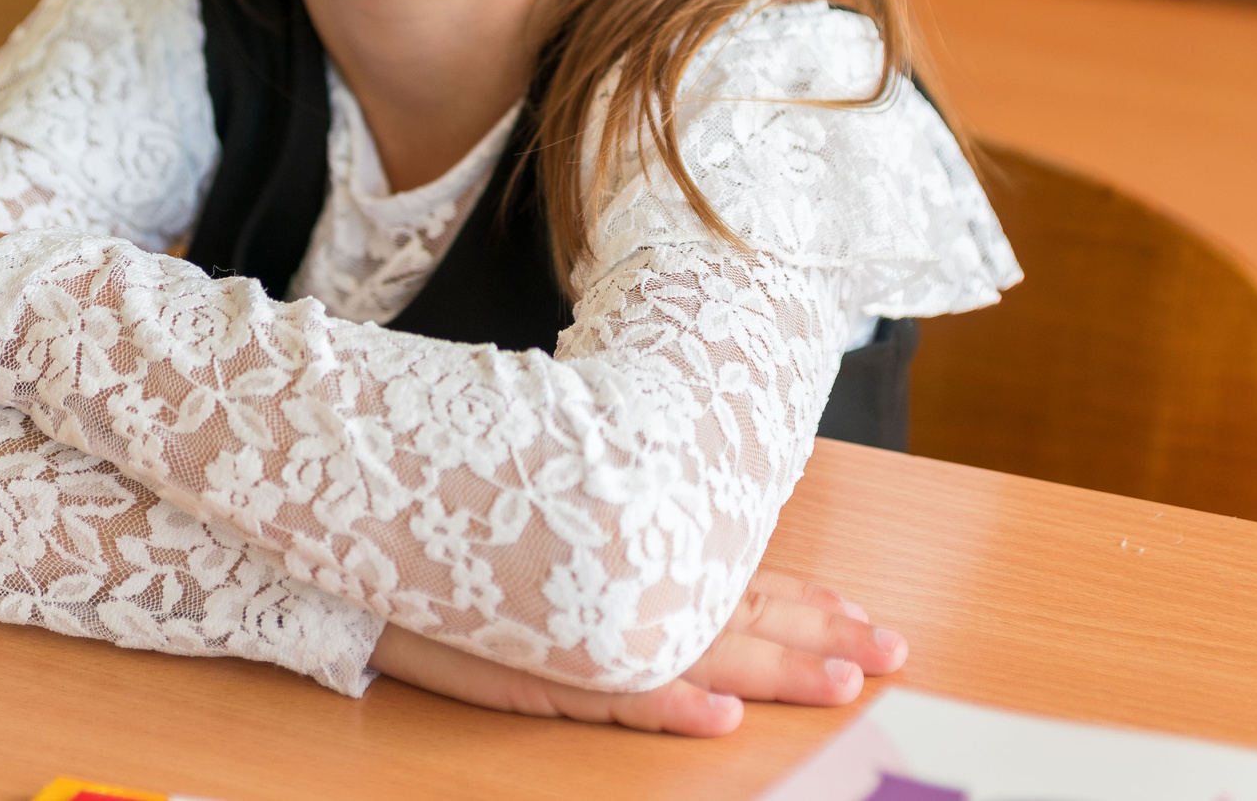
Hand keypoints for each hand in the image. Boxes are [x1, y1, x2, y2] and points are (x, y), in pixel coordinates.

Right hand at [368, 571, 906, 737]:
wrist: (364, 544)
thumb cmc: (463, 546)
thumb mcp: (558, 539)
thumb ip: (624, 551)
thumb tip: (688, 559)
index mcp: (634, 560)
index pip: (738, 583)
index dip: (806, 601)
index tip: (867, 618)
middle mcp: (623, 589)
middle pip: (740, 615)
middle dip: (821, 640)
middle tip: (893, 655)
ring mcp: (586, 628)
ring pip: (701, 649)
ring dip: (776, 668)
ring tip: (842, 685)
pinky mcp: (540, 662)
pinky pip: (617, 689)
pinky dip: (670, 702)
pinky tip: (719, 716)